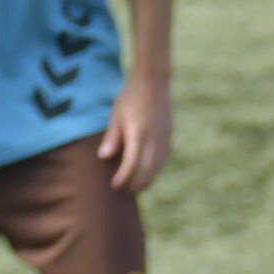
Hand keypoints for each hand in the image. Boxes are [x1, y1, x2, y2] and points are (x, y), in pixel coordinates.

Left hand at [99, 75, 172, 195]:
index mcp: (139, 134)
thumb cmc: (131, 96)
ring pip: (157, 169)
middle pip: (146, 172)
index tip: (115, 186)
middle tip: (123, 192)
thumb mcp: (117, 115)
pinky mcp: (170, 139)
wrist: (154, 81)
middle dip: (135, 184)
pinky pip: (162, 161)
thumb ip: (112, 138)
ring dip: (146, 180)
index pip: (131, 165)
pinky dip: (154, 170)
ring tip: (135, 187)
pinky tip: (147, 173)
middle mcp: (155, 140)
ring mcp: (165, 140)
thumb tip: (104, 158)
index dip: (123, 178)